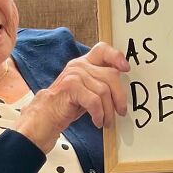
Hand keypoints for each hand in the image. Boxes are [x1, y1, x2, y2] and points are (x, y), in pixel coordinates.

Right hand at [15, 43, 129, 153]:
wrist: (46, 115)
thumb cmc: (68, 104)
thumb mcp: (87, 89)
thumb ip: (101, 82)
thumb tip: (123, 88)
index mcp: (84, 63)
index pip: (102, 50)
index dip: (116, 57)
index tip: (126, 69)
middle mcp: (79, 66)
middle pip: (111, 75)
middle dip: (119, 97)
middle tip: (120, 111)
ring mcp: (74, 75)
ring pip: (104, 91)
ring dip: (108, 111)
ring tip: (106, 121)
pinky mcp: (71, 87)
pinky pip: (94, 101)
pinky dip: (99, 114)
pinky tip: (97, 121)